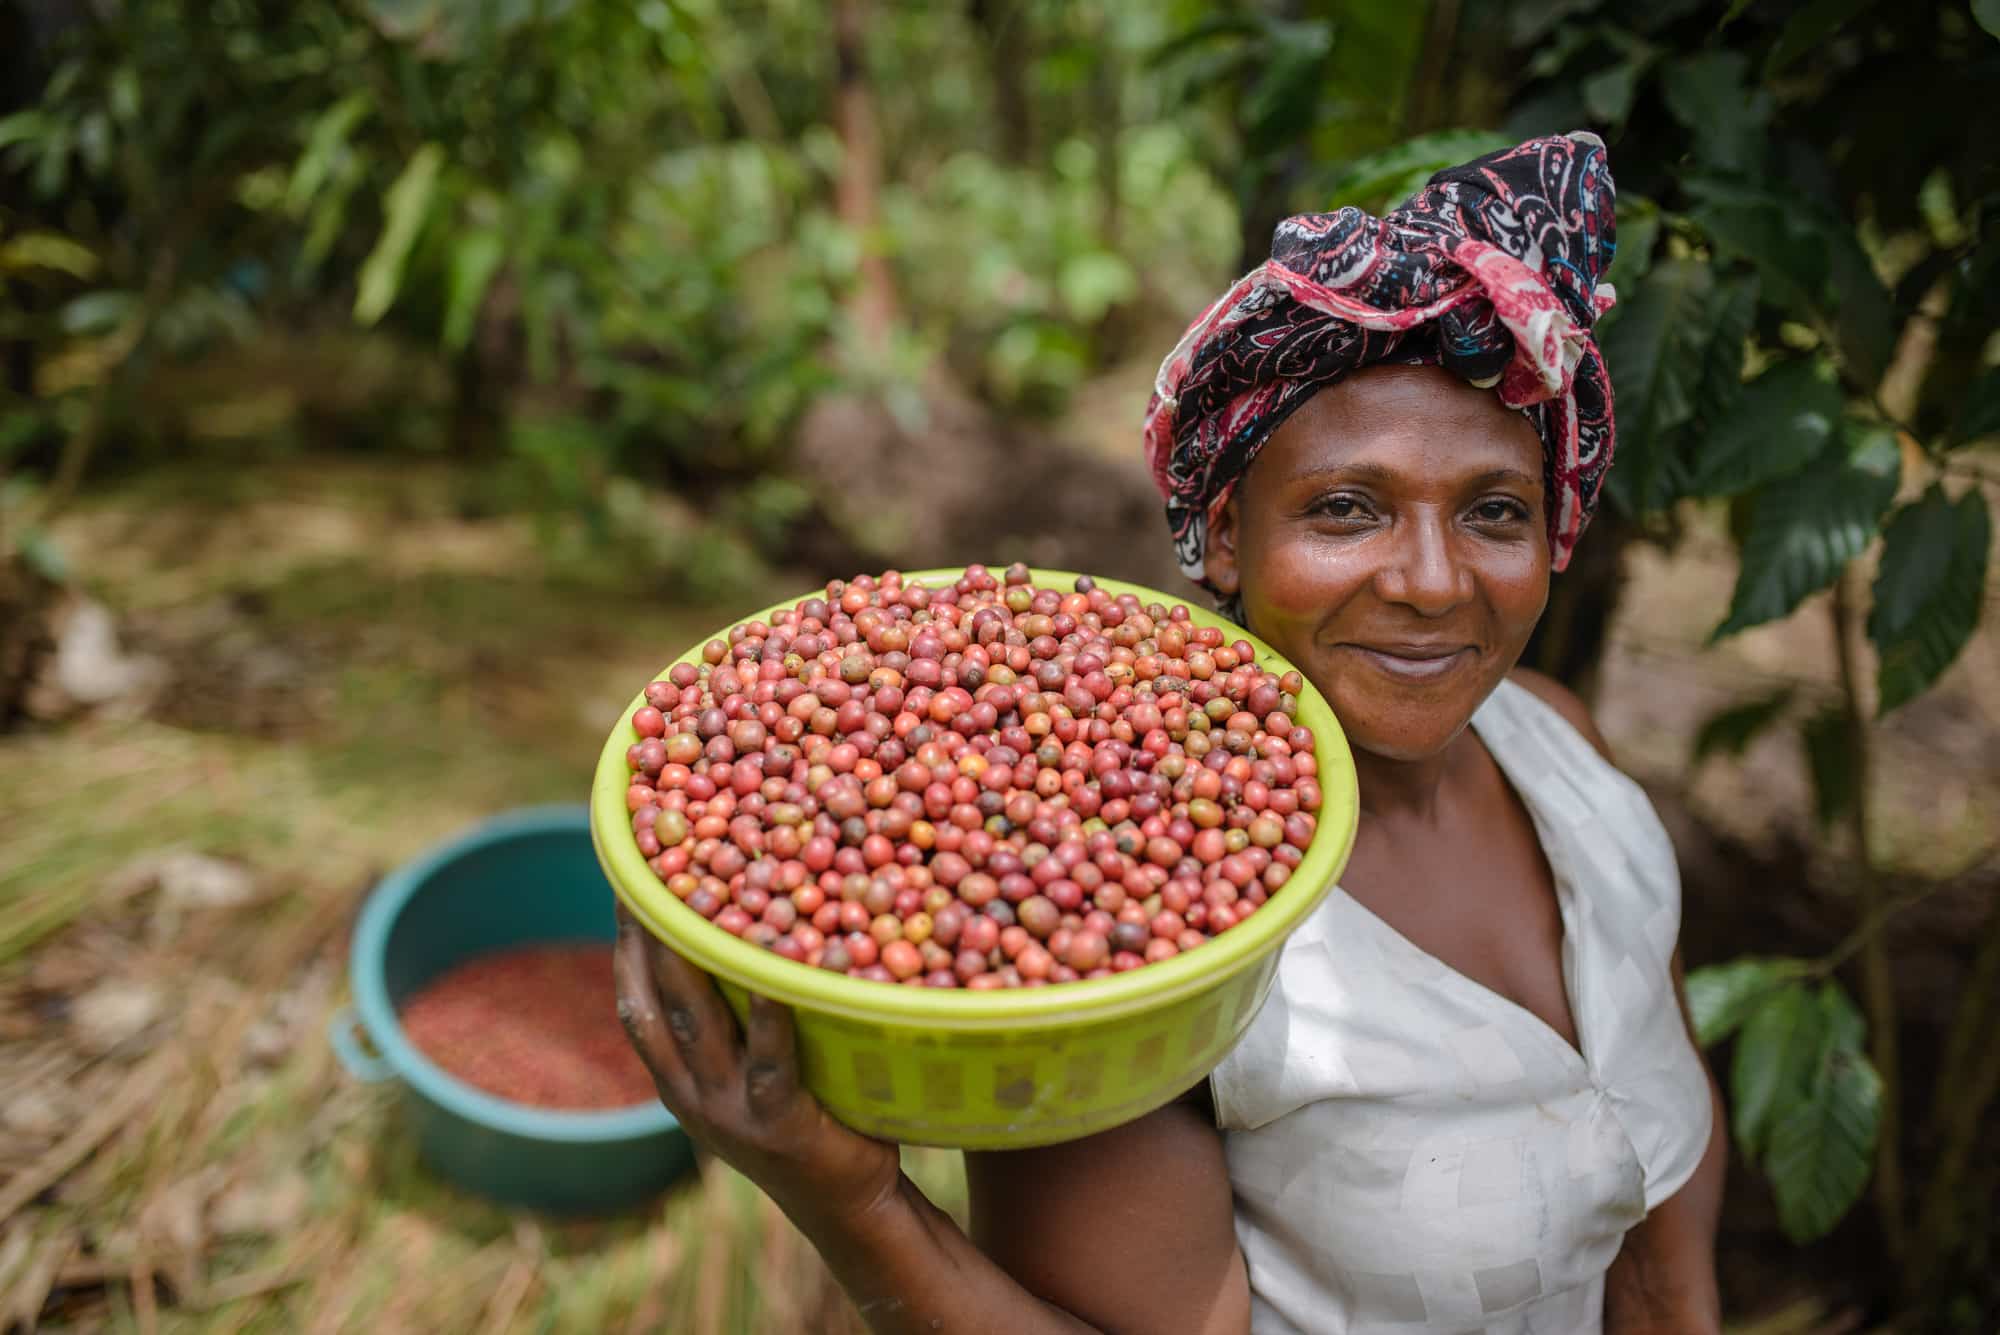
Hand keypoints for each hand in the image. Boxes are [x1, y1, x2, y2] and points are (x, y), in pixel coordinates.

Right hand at [613, 903, 902, 1228]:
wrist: (847, 1206)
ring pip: (698, 1024)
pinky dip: (769, 1015)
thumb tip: (751, 929)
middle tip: (649, 873)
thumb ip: (740, 1020)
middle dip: (647, 937)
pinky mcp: (778, 1124)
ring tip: (695, 901)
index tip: (628, 884)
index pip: (636, 1002)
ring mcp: (729, 1112)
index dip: (628, 945)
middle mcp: (691, 1094)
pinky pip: (770, 1061)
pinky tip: (774, 974)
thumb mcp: (756, 1072)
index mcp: (678, 1081)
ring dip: (691, 961)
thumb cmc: (813, 1120)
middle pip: (654, 1004)